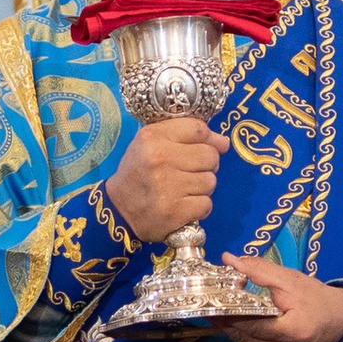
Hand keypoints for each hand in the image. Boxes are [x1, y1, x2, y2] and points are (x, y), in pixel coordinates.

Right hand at [106, 117, 223, 244]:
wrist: (119, 208)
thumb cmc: (139, 170)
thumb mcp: (153, 142)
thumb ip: (186, 134)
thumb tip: (224, 142)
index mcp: (153, 137)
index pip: (199, 129)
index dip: (208, 140)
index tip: (203, 148)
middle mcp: (160, 159)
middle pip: (210, 156)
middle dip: (206, 165)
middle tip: (189, 172)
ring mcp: (168, 187)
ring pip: (211, 181)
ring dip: (202, 188)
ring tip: (183, 189)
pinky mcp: (174, 212)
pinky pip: (206, 204)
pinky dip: (198, 207)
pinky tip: (183, 205)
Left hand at [217, 257, 342, 341]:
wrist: (340, 320)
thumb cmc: (316, 298)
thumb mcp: (290, 279)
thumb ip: (259, 270)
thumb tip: (228, 260)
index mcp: (294, 331)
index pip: (252, 324)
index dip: (229, 313)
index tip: (211, 301)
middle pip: (246, 336)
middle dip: (225, 320)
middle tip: (206, 305)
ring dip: (231, 329)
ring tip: (216, 312)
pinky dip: (243, 337)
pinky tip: (235, 324)